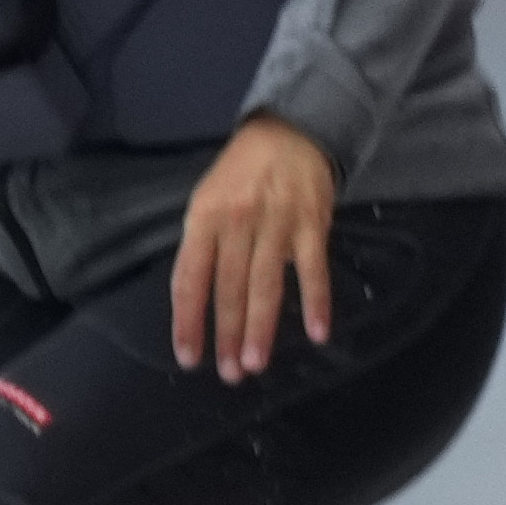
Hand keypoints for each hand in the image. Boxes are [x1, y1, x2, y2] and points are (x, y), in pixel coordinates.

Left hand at [168, 118, 344, 378]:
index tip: (189, 357)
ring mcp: (278, 224)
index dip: (188, 321)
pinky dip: (317, 302)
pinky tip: (317, 333)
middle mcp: (238, 222)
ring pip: (267, 285)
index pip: (191, 278)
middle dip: (227, 335)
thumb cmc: (241, 172)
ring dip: (261, 328)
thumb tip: (196, 301)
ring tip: (255, 364)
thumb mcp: (207, 200)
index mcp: (204, 217)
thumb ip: (202, 246)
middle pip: (229, 288)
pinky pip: (314, 270)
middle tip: (228, 374)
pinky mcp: (313, 225)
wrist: (290, 130)